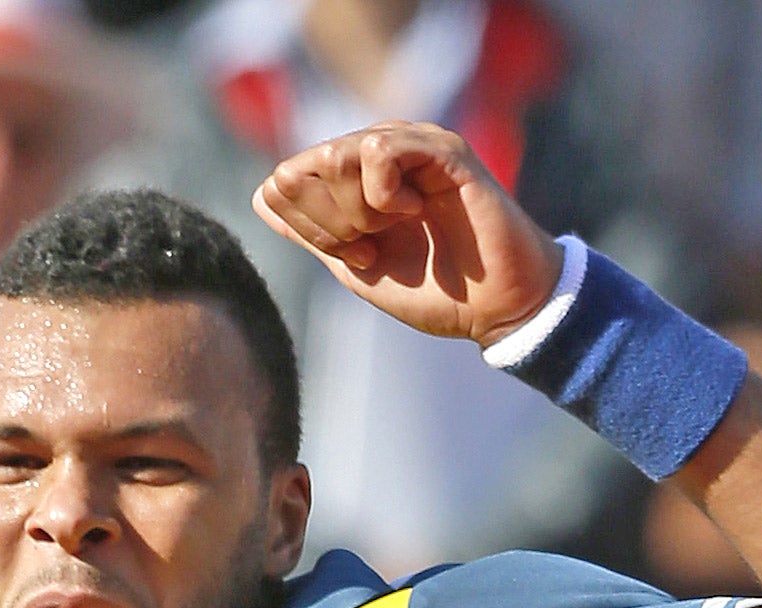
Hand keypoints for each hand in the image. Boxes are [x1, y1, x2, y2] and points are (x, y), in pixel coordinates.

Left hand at [253, 121, 562, 346]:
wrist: (497, 307)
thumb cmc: (437, 290)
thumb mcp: (357, 266)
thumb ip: (312, 232)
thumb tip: (263, 198)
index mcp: (356, 176)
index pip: (286, 181)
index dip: (307, 226)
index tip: (353, 254)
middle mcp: (381, 151)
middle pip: (306, 166)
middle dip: (328, 220)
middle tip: (369, 245)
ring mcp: (412, 145)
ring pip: (337, 153)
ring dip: (354, 208)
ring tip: (391, 228)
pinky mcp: (442, 149)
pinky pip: (381, 150)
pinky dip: (384, 193)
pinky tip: (412, 211)